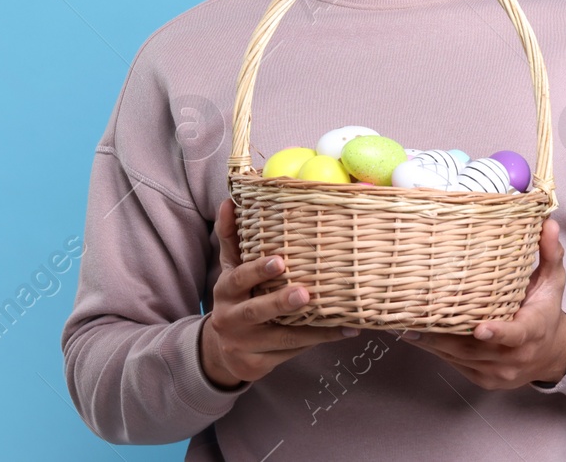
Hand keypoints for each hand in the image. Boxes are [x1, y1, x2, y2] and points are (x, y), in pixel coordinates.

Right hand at [199, 198, 355, 388]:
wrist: (221, 351)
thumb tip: (229, 200)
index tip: (281, 260)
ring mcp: (244, 344)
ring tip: (341, 322)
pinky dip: (317, 342)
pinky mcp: (257, 365)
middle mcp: (231, 318)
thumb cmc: (236, 299)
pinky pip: (291, 353)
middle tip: (305, 293)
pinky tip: (344, 332)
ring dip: (312, 330)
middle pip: (256, 311)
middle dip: (280, 302)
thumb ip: (231, 237)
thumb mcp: (230, 269)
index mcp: (225, 290)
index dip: (257, 270)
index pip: (238, 278)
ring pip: (281, 338)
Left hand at [402, 218, 565, 390]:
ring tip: (406, 326)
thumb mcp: (553, 282)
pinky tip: (418, 336)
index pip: (516, 334)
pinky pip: (456, 365)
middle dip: (444, 336)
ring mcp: (498, 372)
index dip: (497, 332)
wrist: (550, 355)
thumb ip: (550, 254)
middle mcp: (515, 357)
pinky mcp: (484, 379)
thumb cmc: (546, 312)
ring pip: (461, 358)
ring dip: (433, 344)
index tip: (480, 328)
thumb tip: (548, 223)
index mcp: (533, 331)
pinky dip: (437, 351)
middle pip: (476, 348)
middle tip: (415, 319)